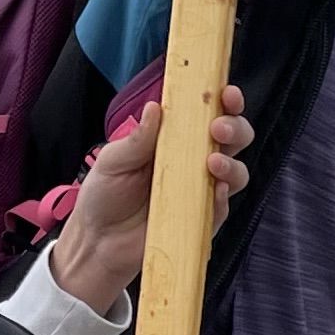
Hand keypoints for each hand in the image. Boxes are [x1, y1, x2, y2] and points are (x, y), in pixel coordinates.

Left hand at [49, 87, 246, 313]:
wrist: (97, 242)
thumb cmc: (105, 196)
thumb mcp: (113, 161)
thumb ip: (137, 138)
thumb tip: (156, 108)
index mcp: (175, 139)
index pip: (207, 115)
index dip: (223, 102)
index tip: (226, 93)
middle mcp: (194, 163)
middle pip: (234, 139)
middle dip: (236, 128)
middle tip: (219, 128)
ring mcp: (201, 192)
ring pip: (237, 173)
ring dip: (232, 164)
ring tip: (213, 162)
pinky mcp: (201, 221)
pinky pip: (222, 209)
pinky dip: (222, 199)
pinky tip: (213, 192)